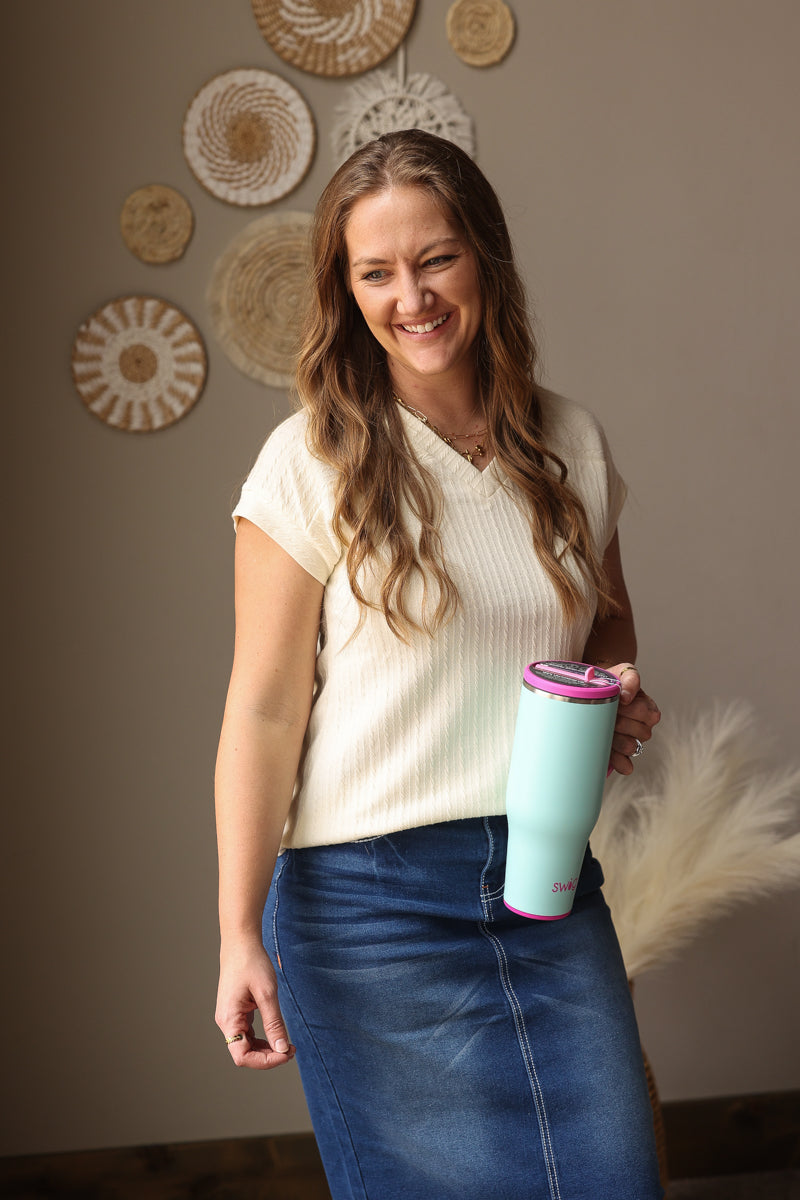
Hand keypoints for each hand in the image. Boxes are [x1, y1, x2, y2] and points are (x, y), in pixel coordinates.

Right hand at [215, 938, 295, 1069]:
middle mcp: (226, 1021)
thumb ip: (274, 1023)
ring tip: (287, 1044)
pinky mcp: (237, 1011)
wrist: (241, 942)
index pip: (242, 1056)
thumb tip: (282, 1048)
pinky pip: (248, 1033)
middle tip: (291, 1049)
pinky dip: (262, 1038)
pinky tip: (277, 1034)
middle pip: (244, 1053)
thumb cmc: (252, 963)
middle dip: (268, 1056)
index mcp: (229, 1020)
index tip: (286, 1053)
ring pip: (247, 1045)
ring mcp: (231, 1017)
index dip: (265, 1061)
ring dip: (266, 1049)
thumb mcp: (267, 994)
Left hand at [607, 663, 660, 774]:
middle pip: (641, 733)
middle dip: (620, 723)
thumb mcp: (623, 672)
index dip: (631, 710)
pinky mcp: (620, 755)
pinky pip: (626, 765)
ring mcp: (632, 742)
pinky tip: (607, 754)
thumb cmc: (611, 682)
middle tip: (606, 715)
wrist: (593, 691)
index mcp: (648, 708)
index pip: (648, 715)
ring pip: (632, 748)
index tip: (617, 701)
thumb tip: (626, 696)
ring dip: (616, 740)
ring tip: (603, 729)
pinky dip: (617, 762)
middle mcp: (643, 727)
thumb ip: (630, 679)